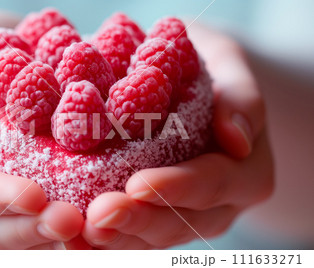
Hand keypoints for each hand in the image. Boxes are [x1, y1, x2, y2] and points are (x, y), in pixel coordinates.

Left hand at [82, 23, 273, 248]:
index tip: (136, 185)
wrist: (191, 90)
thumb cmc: (206, 70)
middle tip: (97, 216)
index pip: (213, 184)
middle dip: (137, 222)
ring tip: (76, 233)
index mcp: (246, 172)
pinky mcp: (158, 219)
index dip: (176, 188)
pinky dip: (103, 242)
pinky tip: (73, 239)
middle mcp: (218, 206)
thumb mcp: (228, 63)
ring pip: (152, 240)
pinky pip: (133, 239)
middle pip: (179, 223)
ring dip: (114, 240)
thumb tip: (237, 139)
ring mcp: (186, 217)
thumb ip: (240, 95)